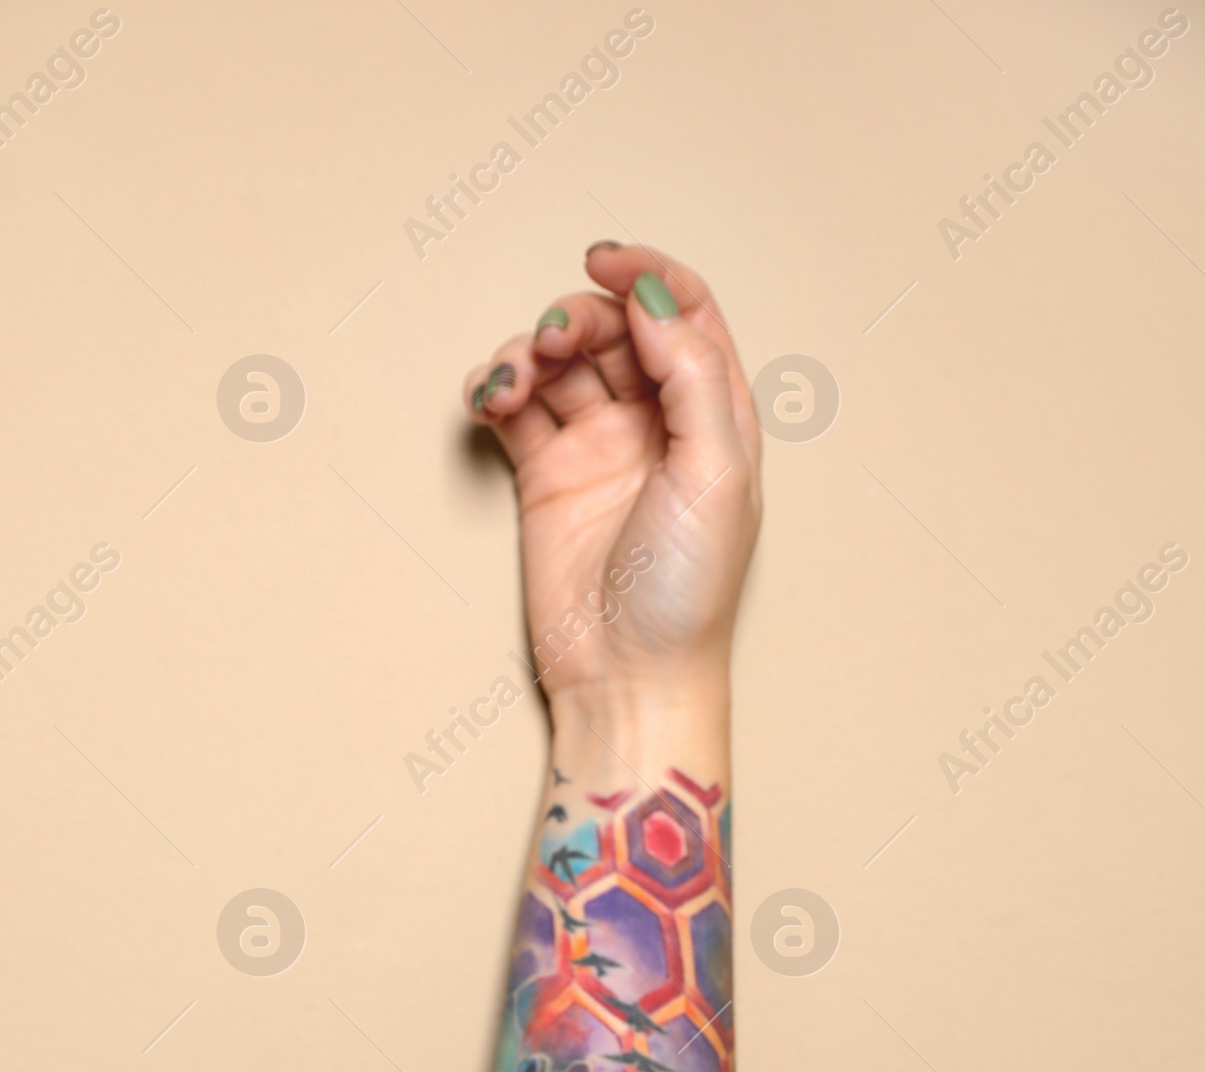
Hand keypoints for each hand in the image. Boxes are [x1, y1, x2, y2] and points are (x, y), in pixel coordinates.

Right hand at [463, 244, 760, 718]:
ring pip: (558, 362)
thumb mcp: (715, 472)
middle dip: (577, 318)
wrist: (628, 678)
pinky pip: (517, 409)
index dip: (645, 273)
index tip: (602, 262)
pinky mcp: (545, 478)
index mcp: (713, 414)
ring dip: (530, 351)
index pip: (682, 312)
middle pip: (613, 329)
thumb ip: (692, 375)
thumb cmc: (686, 592)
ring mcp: (597, 449)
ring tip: (515, 382)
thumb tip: (651, 301)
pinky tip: (490, 400)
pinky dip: (497, 389)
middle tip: (555, 343)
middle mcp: (656, 423)